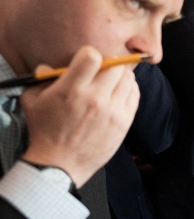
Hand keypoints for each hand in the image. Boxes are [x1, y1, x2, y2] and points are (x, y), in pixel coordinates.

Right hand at [19, 46, 139, 187]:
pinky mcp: (124, 123)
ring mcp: (113, 111)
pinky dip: (130, 89)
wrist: (60, 164)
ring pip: (128, 79)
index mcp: (72, 89)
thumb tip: (52, 66)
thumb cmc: (44, 131)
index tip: (86, 60)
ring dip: (121, 75)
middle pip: (116, 66)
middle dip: (109, 63)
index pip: (93, 56)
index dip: (90, 54)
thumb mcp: (33, 100)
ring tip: (111, 80)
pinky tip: (120, 91)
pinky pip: (135, 95)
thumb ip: (43, 78)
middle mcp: (95, 98)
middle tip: (102, 69)